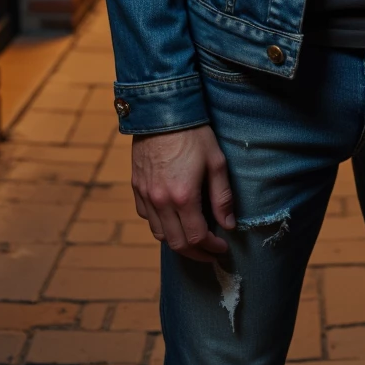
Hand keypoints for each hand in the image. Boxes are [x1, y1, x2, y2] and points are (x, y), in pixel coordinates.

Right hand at [131, 123, 234, 259]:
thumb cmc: (194, 134)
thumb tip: (228, 225)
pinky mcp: (136, 187)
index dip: (211, 248)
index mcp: (183, 197)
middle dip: (196, 253)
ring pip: (159, 234)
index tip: (222, 247)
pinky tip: (173, 219)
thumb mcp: (216, 162)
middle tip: (210, 251)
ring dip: (177, 241)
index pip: (196, 238)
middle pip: (176, 243)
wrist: (162, 111)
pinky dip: (160, 225)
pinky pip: (146, 217)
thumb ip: (222, 197)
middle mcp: (160, 201)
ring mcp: (145, 195)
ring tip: (193, 237)